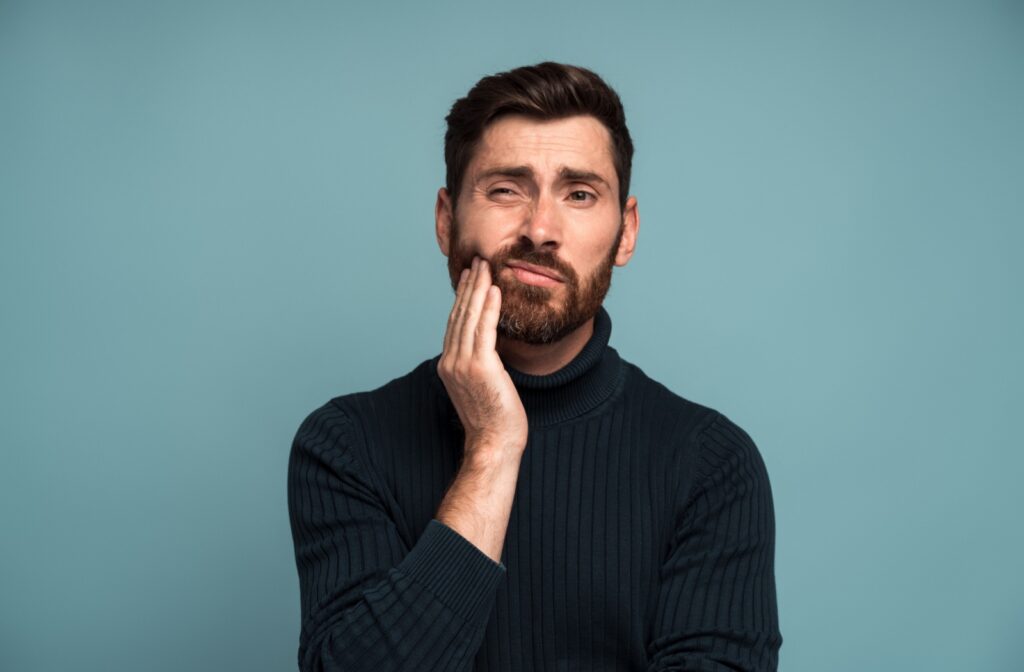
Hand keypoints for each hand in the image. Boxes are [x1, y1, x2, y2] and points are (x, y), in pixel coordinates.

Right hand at [437, 257, 527, 458]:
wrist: (493, 443)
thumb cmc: (494, 420)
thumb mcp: (482, 386)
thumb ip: (480, 364)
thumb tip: (490, 348)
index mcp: (448, 365)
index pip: (455, 323)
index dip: (463, 298)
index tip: (471, 277)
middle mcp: (450, 361)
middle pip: (459, 314)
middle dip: (469, 286)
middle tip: (477, 261)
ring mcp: (462, 364)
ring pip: (469, 317)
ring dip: (478, 289)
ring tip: (486, 267)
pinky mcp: (479, 366)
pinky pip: (484, 329)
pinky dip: (488, 306)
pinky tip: (494, 289)